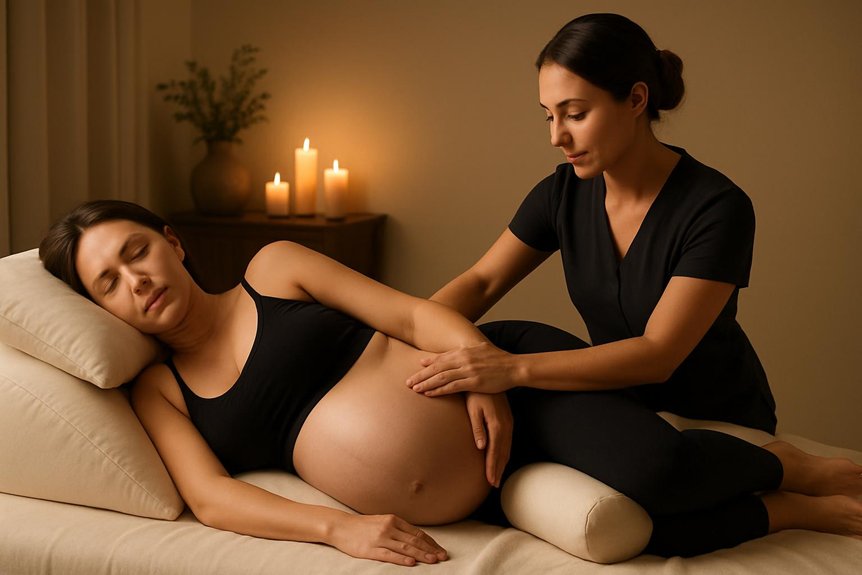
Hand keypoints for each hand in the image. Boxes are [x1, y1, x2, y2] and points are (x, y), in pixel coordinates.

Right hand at [327, 513, 447, 565]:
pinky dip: (401, 558)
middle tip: (443, 557)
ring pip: (405, 547)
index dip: (430, 542)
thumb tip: (415, 538)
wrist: (341, 526)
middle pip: (414, 540)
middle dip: (430, 549)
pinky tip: (411, 562)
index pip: (417, 533)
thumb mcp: (382, 521)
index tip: (440, 550)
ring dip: (421, 554)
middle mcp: (389, 527)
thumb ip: (398, 529)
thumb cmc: (362, 526)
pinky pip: (389, 555)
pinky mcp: (371, 549)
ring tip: (433, 560)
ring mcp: (380, 538)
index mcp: (393, 520)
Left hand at [406, 342, 520, 395]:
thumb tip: (452, 353)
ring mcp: (468, 370)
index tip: (415, 369)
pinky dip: (438, 390)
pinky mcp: (473, 382)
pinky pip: (451, 387)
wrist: (513, 367)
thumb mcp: (479, 350)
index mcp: (464, 351)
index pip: (440, 358)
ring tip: (414, 389)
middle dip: (421, 375)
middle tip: (407, 382)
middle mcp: (463, 359)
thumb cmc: (497, 359)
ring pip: (441, 377)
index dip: (427, 364)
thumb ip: (463, 352)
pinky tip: (429, 394)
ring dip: (426, 383)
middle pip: (436, 368)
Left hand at [466, 392, 512, 487]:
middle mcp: (505, 426)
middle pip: (503, 453)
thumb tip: (481, 447)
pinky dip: (503, 453)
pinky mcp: (507, 421)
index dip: (492, 467)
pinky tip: (500, 458)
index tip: (490, 481)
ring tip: (496, 476)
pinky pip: (507, 441)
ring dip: (501, 463)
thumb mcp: (474, 409)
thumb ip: (478, 428)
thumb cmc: (476, 394)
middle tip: (494, 484)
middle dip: (498, 469)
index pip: (495, 451)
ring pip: (506, 448)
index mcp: (497, 425)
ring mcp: (508, 423)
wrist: (488, 377)